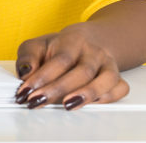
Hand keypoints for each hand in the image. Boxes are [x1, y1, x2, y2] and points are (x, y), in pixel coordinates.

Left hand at [14, 23, 128, 109]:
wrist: (89, 41)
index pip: (60, 59)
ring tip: (67, 105)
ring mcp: (108, 64)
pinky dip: (108, 97)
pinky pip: (120, 88)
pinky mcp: (117, 77)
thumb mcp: (38, 45)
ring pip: (106, 79)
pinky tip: (91, 104)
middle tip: (38, 101)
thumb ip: (28, 57)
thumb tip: (25, 72)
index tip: (26, 91)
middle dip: (58, 89)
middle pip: (82, 71)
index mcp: (73, 40)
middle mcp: (93, 52)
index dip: (43, 77)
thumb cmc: (59, 48)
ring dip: (87, 94)